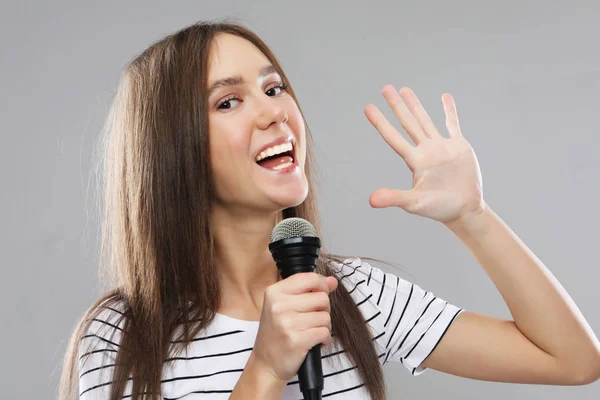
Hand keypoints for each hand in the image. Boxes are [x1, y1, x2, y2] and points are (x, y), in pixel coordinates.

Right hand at [251, 272, 337, 382]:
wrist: (266, 364)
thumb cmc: (277, 333)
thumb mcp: (285, 306)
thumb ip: (309, 290)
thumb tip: (332, 281)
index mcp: (274, 292)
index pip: (309, 278)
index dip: (322, 285)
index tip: (321, 293)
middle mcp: (279, 305)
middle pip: (322, 297)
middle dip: (324, 309)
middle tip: (313, 318)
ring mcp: (286, 323)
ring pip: (325, 316)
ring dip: (324, 326)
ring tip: (311, 331)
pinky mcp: (296, 340)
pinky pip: (324, 332)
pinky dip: (324, 339)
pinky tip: (315, 341)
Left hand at [364, 86, 485, 223]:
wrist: (464, 210)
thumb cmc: (438, 208)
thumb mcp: (414, 203)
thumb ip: (394, 198)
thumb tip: (370, 200)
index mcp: (414, 160)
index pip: (393, 137)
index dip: (380, 122)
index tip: (368, 107)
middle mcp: (425, 150)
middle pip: (407, 123)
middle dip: (396, 106)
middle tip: (385, 88)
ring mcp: (441, 147)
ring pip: (425, 120)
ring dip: (415, 105)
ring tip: (404, 89)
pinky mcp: (458, 147)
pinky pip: (452, 124)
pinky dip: (449, 110)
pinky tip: (444, 96)